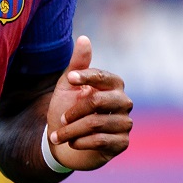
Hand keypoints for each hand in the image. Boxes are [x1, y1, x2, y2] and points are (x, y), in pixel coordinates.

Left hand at [45, 36, 131, 171]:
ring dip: (72, 131)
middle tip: (60, 119)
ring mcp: (125, 123)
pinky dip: (80, 142)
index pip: (102, 76)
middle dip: (73, 112)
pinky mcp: (122, 142)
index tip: (69, 79)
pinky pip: (101, 141)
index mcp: (113, 84)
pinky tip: (72, 143)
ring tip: (58, 136)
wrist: (66, 144)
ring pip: (96, 124)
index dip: (85, 77)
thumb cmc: (68, 110)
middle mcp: (123, 102)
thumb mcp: (68, 86)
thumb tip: (84, 38)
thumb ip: (77, 64)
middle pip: (98, 101)